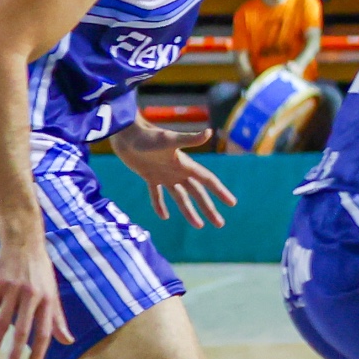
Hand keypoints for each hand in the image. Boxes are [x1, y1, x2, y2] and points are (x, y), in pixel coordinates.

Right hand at [0, 238, 69, 358]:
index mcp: (48, 300)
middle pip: (22, 332)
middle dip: (15, 355)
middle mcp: (31, 296)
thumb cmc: (41, 273)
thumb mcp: (53, 294)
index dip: (38, 353)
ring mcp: (13, 290)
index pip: (44, 332)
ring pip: (1, 323)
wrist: (24, 244)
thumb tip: (68, 341)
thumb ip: (58, 319)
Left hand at [111, 121, 235, 228]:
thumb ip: (189, 139)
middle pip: (198, 193)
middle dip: (209, 209)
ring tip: (199, 226)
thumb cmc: (148, 136)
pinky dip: (160, 205)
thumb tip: (208, 132)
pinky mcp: (150, 176)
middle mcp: (178, 171)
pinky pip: (157, 194)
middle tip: (220, 224)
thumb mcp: (169, 140)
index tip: (232, 203)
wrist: (127, 134)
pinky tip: (164, 217)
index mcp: (185, 164)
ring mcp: (164, 175)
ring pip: (181, 197)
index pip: (208, 180)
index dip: (220, 192)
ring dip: (190, 211)